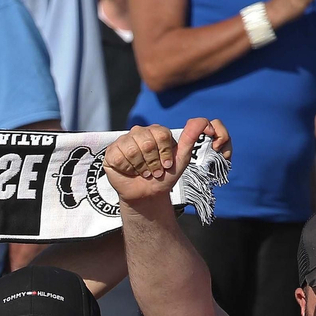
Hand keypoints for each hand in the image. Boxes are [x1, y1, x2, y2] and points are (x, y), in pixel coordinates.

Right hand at [102, 118, 230, 204]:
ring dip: (140, 167)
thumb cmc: (164, 177)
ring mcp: (124, 141)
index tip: (166, 165)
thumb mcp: (182, 158)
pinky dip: (127, 169)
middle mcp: (139, 132)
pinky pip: (119, 157)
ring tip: (143, 172)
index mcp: (156, 131)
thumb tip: (204, 121)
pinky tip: (130, 172)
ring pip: (132, 150)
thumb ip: (192, 138)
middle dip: (153, 163)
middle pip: (146, 143)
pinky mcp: (111, 152)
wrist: (147, 195)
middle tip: (154, 171)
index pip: (161, 135)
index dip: (164, 154)